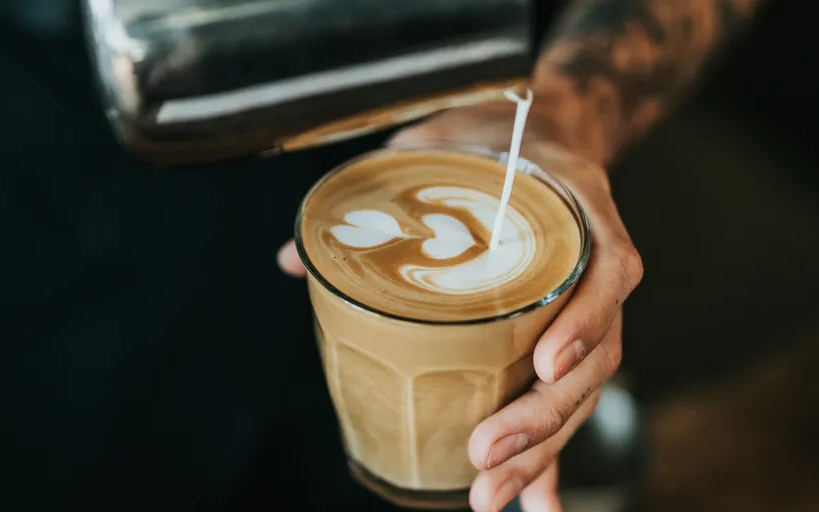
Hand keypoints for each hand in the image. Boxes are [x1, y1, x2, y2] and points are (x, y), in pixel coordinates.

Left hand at [277, 102, 642, 511]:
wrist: (542, 135)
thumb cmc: (492, 142)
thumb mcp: (438, 148)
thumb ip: (377, 192)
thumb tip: (291, 259)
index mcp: (578, 212)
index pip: (606, 269)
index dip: (584, 320)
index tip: (545, 363)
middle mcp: (595, 267)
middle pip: (592, 355)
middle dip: (541, 415)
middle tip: (483, 454)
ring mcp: (587, 309)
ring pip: (580, 390)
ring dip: (541, 450)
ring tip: (489, 496)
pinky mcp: (567, 339)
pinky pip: (566, 401)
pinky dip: (553, 459)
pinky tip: (538, 509)